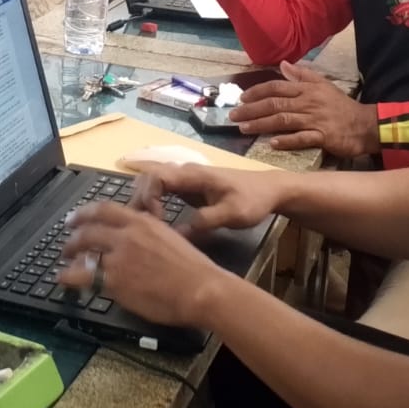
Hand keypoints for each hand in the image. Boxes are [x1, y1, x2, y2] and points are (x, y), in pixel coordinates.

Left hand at [61, 201, 232, 326]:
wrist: (200, 289)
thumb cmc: (192, 267)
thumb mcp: (168, 237)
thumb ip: (148, 234)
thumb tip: (132, 240)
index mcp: (142, 222)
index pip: (104, 209)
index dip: (84, 212)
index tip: (75, 217)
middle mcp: (127, 235)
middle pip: (88, 229)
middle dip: (73, 235)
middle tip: (67, 243)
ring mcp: (119, 258)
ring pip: (84, 251)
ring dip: (70, 254)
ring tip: (64, 261)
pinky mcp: (115, 280)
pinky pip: (84, 276)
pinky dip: (69, 277)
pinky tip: (63, 280)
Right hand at [126, 162, 285, 234]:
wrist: (269, 190)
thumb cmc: (253, 199)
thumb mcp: (233, 214)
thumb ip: (206, 222)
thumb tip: (177, 235)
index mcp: (193, 174)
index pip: (157, 177)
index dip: (149, 197)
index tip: (156, 220)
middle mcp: (184, 172)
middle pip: (147, 177)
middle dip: (139, 200)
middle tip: (141, 225)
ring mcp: (184, 179)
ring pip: (151, 182)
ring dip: (142, 201)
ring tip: (142, 225)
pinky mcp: (186, 188)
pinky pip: (160, 190)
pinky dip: (151, 202)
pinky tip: (152, 221)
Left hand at [230, 62, 379, 155]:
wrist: (365, 125)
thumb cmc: (341, 106)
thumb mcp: (323, 85)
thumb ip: (302, 75)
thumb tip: (283, 64)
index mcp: (307, 90)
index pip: (277, 86)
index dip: (257, 91)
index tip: (241, 98)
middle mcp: (308, 103)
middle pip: (275, 104)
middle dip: (251, 109)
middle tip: (233, 116)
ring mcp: (315, 120)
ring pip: (284, 120)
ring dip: (262, 124)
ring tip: (243, 128)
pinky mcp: (323, 137)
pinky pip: (302, 139)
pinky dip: (287, 141)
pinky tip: (272, 143)